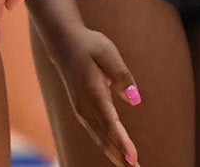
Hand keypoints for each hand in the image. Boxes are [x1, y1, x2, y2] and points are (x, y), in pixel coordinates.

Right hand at [36, 21, 141, 166]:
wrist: (64, 44)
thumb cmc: (89, 46)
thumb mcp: (107, 52)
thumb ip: (121, 75)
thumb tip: (135, 99)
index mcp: (92, 91)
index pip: (109, 122)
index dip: (121, 141)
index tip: (134, 157)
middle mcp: (84, 106)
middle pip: (104, 136)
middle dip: (120, 155)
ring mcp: (81, 111)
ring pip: (99, 138)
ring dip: (115, 154)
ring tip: (132, 166)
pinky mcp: (82, 111)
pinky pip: (96, 133)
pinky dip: (108, 146)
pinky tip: (119, 154)